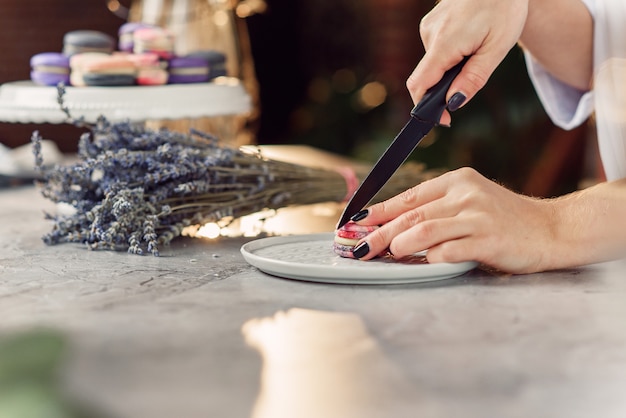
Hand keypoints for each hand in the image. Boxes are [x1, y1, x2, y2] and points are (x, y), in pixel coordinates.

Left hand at [351, 168, 555, 273]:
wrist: (552, 229)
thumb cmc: (505, 219)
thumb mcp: (470, 202)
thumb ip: (437, 210)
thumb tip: (392, 226)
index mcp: (457, 180)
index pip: (409, 196)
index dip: (379, 211)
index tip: (355, 223)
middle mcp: (465, 194)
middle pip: (410, 214)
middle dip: (379, 233)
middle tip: (358, 247)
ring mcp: (477, 216)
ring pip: (424, 229)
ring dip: (398, 244)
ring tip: (384, 255)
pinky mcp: (488, 239)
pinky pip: (449, 250)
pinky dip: (431, 258)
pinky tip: (424, 263)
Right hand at [407, 0, 528, 123]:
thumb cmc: (504, 8)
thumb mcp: (497, 48)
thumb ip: (473, 78)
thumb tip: (453, 103)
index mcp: (444, 43)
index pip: (419, 84)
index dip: (425, 107)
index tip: (443, 120)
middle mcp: (429, 34)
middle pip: (428, 76)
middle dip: (447, 85)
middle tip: (477, 70)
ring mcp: (428, 26)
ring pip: (434, 63)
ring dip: (452, 68)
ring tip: (479, 47)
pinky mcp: (431, 22)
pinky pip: (437, 49)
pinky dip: (451, 54)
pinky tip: (471, 38)